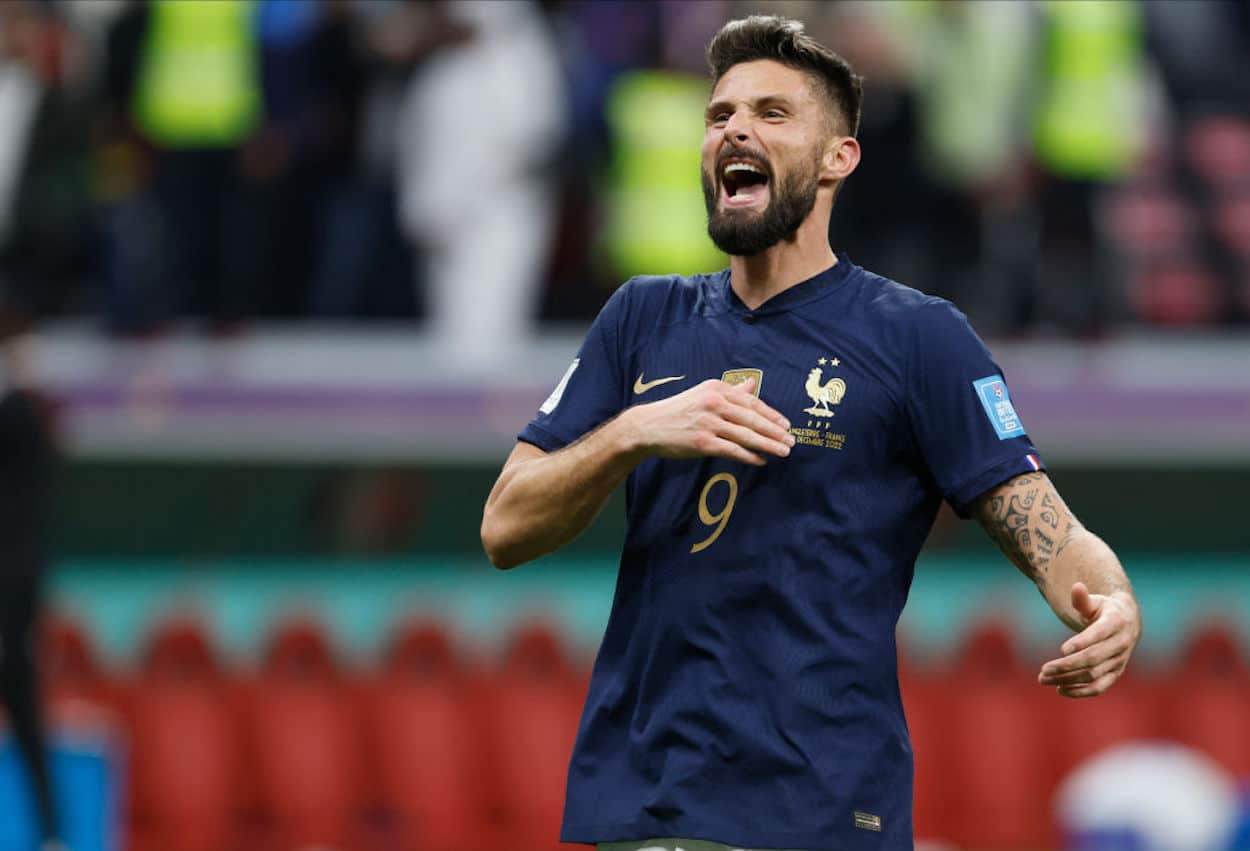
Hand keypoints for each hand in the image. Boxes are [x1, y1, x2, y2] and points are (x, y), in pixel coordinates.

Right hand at [622, 377, 794, 466]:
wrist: (649, 426)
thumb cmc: (679, 410)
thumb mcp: (704, 394)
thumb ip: (731, 391)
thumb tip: (753, 385)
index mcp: (717, 388)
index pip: (752, 402)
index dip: (772, 415)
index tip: (787, 425)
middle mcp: (714, 403)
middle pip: (753, 418)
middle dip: (775, 431)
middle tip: (792, 441)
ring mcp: (708, 423)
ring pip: (746, 435)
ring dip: (768, 445)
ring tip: (783, 452)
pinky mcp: (702, 442)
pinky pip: (733, 450)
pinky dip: (749, 456)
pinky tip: (761, 461)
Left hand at [1038, 582, 1140, 697]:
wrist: (1126, 623)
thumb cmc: (1103, 610)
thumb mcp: (1094, 601)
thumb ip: (1082, 599)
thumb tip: (1076, 587)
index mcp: (1117, 622)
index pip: (1099, 634)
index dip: (1082, 642)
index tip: (1062, 649)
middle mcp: (1121, 644)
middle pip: (1093, 659)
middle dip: (1067, 665)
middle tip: (1044, 669)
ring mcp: (1119, 661)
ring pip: (1093, 675)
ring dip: (1067, 679)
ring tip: (1043, 679)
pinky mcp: (1115, 674)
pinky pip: (1099, 687)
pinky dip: (1080, 691)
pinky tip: (1060, 690)